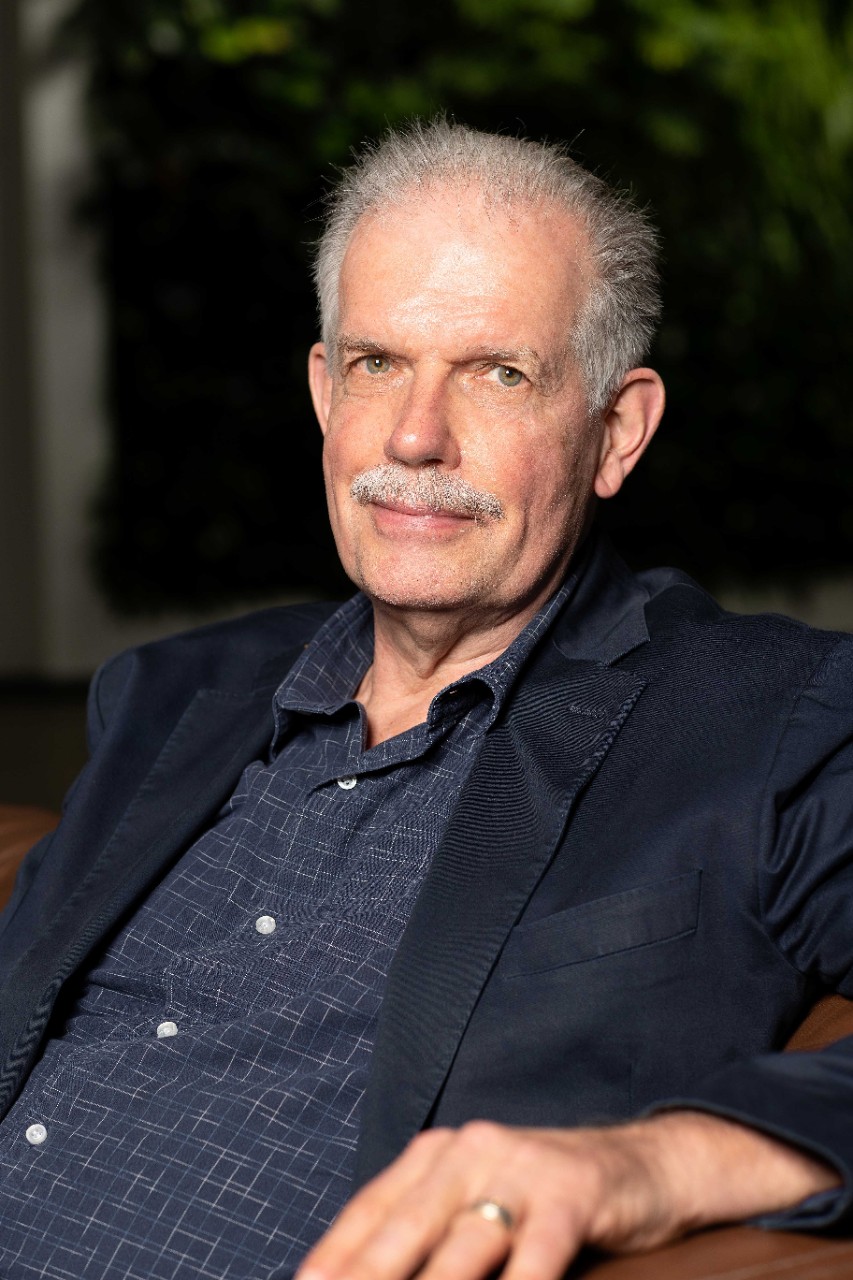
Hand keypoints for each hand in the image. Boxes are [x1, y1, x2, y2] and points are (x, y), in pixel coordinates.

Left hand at [296, 1112, 837, 1279]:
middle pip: (403, 1232)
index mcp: (436, 1154)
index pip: (368, 1213)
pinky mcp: (569, 1194)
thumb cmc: (545, 1202)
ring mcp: (519, 1169)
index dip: (333, 1259)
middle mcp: (468, 1151)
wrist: (641, 1166)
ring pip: (462, 1247)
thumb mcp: (479, 1205)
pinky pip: (535, 1256)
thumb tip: (368, 1274)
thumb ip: (430, 1238)